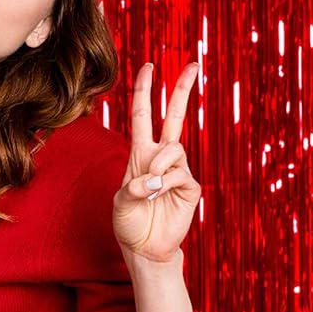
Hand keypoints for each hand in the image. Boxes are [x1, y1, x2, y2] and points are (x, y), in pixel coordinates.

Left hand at [113, 61, 201, 262]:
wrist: (145, 247)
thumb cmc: (129, 222)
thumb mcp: (120, 202)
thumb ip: (131, 187)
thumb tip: (152, 179)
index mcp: (140, 153)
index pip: (144, 114)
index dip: (144, 90)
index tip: (148, 66)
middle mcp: (161, 157)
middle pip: (174, 115)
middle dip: (182, 89)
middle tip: (192, 64)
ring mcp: (178, 170)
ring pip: (174, 148)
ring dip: (158, 165)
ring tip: (149, 188)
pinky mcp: (190, 186)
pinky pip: (179, 173)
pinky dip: (164, 183)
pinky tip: (158, 196)